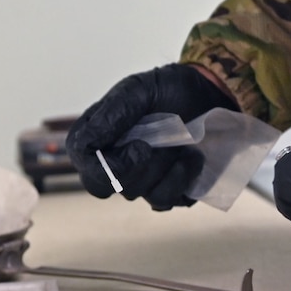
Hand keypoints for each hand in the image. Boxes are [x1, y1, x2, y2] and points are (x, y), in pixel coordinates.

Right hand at [67, 64, 236, 210]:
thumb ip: (112, 114)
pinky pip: (165, 202)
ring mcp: (137, 178)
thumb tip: (86, 144)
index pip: (86, 166)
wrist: (204, 93)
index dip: (108, 167)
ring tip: (182, 144)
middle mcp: (110, 161)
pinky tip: (191, 158)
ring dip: (166, 169)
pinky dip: (182, 179)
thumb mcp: (137, 90)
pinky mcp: (162, 190)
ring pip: (139, 194)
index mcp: (95, 135)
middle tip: (163, 141)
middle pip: (110, 187)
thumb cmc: (166, 88)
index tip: (141, 146)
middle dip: (142, 166)